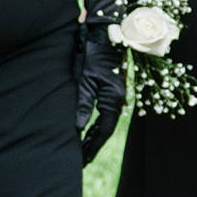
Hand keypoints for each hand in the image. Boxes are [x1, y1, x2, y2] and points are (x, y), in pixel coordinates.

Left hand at [75, 18, 125, 163]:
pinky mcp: (111, 91)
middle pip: (105, 131)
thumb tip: (78, 128)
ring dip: (94, 138)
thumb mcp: (85, 78)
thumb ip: (83, 103)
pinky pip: (104, 115)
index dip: (92, 147)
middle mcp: (118, 101)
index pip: (102, 131)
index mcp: (113, 99)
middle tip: (80, 163)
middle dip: (92, 147)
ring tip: (82, 152)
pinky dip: (95, 126)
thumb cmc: (93, 53)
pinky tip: (87, 133)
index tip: (82, 161)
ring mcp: (116, 96)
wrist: (105, 33)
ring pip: (105, 124)